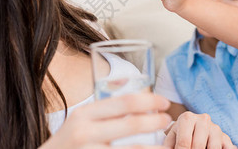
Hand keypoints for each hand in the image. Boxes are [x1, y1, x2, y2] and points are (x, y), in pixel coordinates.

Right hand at [41, 93, 172, 148]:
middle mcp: (85, 132)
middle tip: (169, 120)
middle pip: (132, 125)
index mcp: (84, 114)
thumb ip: (102, 112)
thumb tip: (133, 93)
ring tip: (167, 144)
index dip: (149, 101)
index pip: (124, 102)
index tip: (164, 103)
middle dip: (156, 122)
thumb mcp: (80, 122)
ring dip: (155, 146)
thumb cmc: (68, 143)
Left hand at [164, 112, 236, 148]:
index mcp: (187, 118)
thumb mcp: (172, 137)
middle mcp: (203, 119)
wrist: (196, 126)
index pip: (184, 143)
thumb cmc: (181, 134)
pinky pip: (226, 148)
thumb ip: (168, 145)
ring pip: (213, 148)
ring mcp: (216, 128)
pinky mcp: (226, 137)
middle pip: (198, 146)